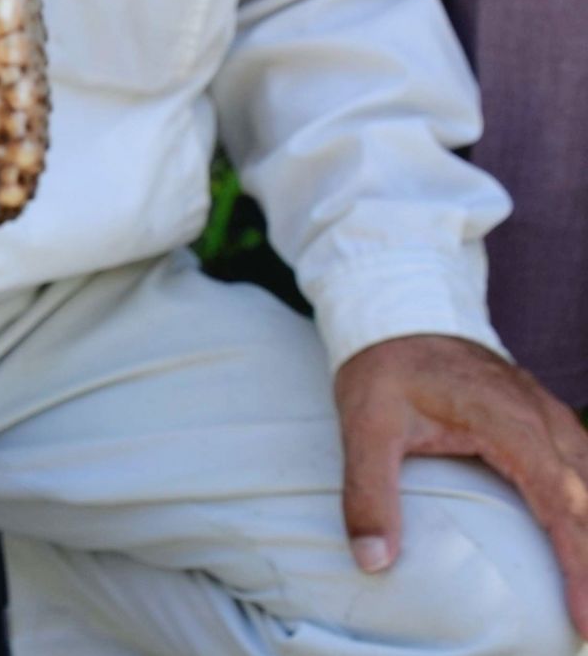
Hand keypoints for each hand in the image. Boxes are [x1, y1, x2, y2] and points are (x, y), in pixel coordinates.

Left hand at [335, 334, 587, 633]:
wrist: (399, 312)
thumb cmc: (385, 369)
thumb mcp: (364, 426)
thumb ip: (368, 492)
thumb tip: (373, 559)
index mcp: (510, 424)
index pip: (561, 503)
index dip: (579, 563)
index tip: (584, 618)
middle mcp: (545, 421)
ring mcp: (552, 420)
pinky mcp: (547, 424)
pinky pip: (586, 471)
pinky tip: (586, 540)